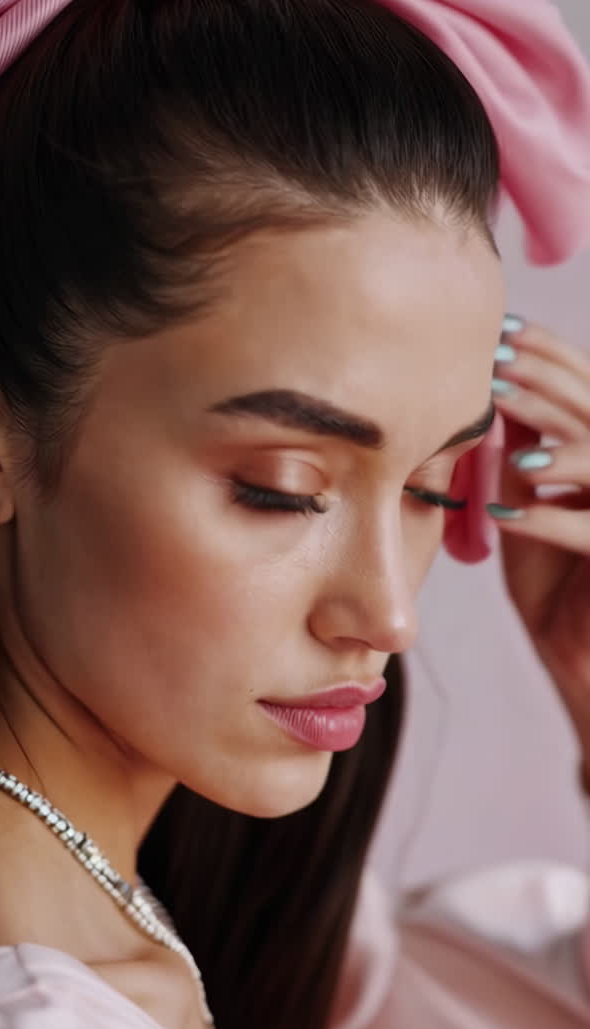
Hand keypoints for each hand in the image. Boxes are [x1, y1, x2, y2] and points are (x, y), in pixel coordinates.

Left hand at [489, 319, 589, 760]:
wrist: (576, 652)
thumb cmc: (552, 579)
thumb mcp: (526, 504)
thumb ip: (519, 455)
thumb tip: (489, 397)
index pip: (583, 386)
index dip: (548, 357)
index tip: (499, 336)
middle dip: (546, 386)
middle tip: (495, 371)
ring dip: (556, 446)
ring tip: (508, 442)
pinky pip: (589, 532)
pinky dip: (548, 522)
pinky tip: (506, 518)